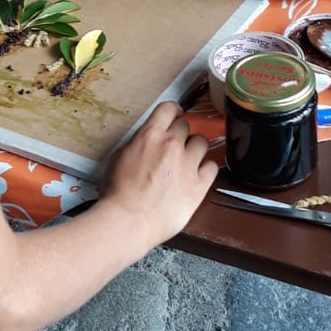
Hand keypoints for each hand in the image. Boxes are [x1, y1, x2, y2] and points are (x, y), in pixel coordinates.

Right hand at [101, 102, 218, 243]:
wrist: (127, 221)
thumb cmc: (118, 194)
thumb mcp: (119, 157)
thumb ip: (138, 143)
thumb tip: (147, 141)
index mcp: (150, 136)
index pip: (169, 109)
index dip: (173, 111)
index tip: (174, 115)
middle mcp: (172, 145)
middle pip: (185, 126)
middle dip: (179, 135)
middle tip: (173, 148)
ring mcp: (188, 165)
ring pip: (202, 142)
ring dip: (194, 149)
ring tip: (186, 162)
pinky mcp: (198, 185)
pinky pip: (212, 167)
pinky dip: (206, 169)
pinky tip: (197, 175)